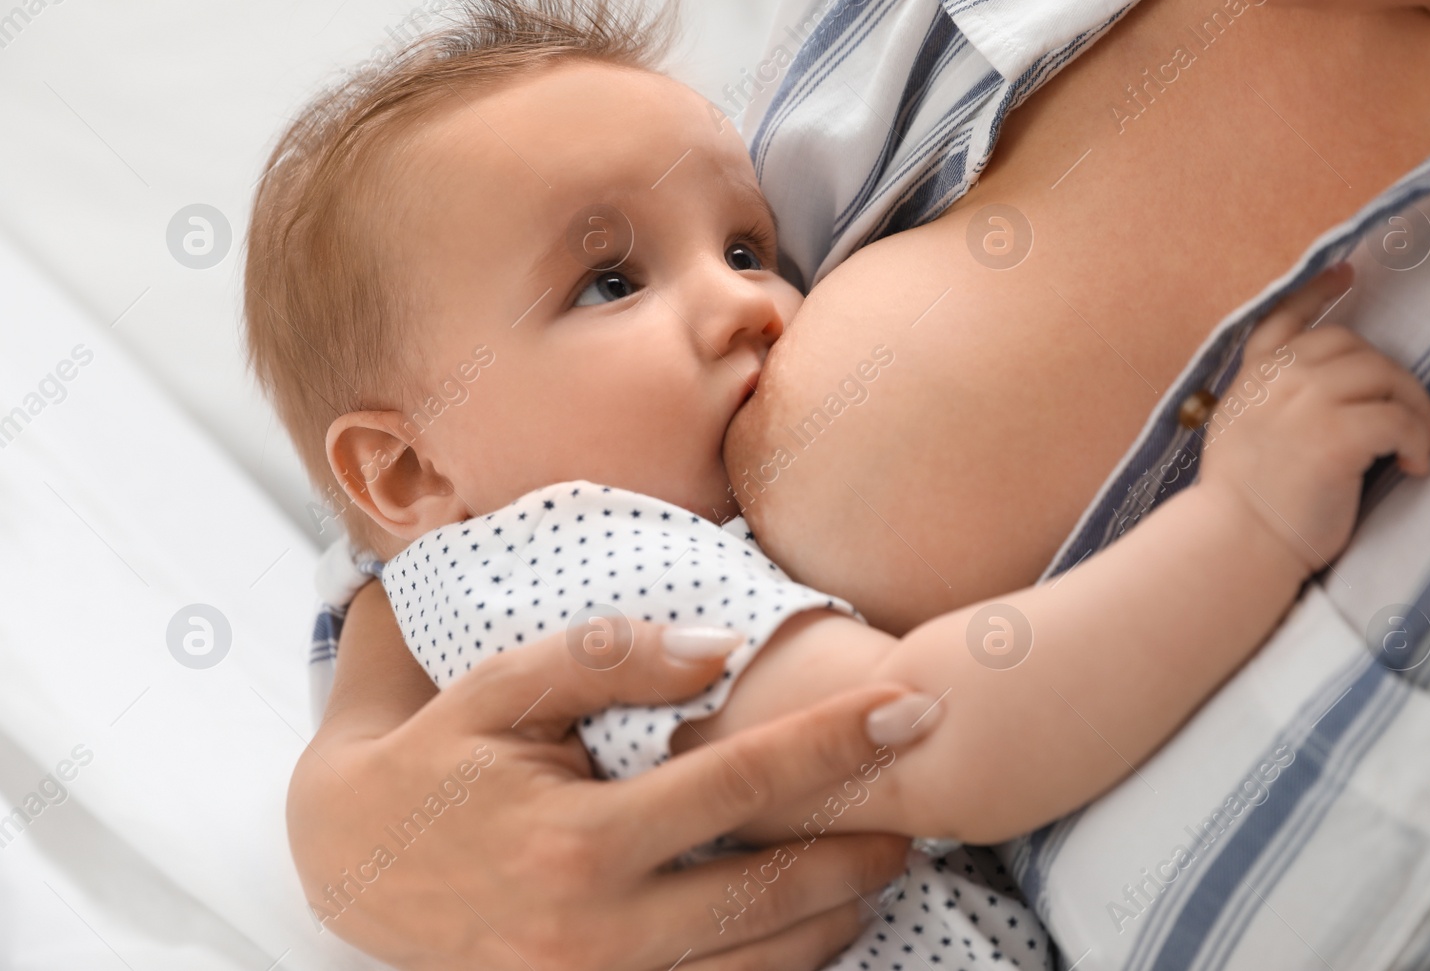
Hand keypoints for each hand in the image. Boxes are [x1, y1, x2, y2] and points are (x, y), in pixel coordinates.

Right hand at [287, 584, 928, 970]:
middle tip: (923, 808)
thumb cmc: (436, 759)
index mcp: (577, 840)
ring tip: (883, 865)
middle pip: (770, 899)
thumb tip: (723, 649)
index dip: (833, 745)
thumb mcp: (500, 688)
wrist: (348, 864)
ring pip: (753, 968)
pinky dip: (776, 967)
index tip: (910, 709)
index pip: (737, 786)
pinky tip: (812, 927)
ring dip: (835, 919)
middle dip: (860, 852)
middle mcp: (596, 932)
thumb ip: (609, 659)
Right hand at [1197, 263, 1429, 573]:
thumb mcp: (1238, 432)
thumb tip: (1314, 397)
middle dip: (1392, 377)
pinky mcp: (1336, 435)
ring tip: (1419, 445)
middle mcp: (1279, 378)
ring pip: (1386, 376)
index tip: (1348, 273)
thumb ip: (1267, 402)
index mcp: (1252, 377)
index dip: (1318, 291)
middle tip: (1410, 417)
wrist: (1233, 541)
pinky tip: (1415, 465)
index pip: (1285, 315)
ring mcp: (1307, 402)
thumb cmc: (1240, 503)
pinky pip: (1399, 420)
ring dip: (1414, 409)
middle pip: (1355, 345)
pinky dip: (1417, 441)